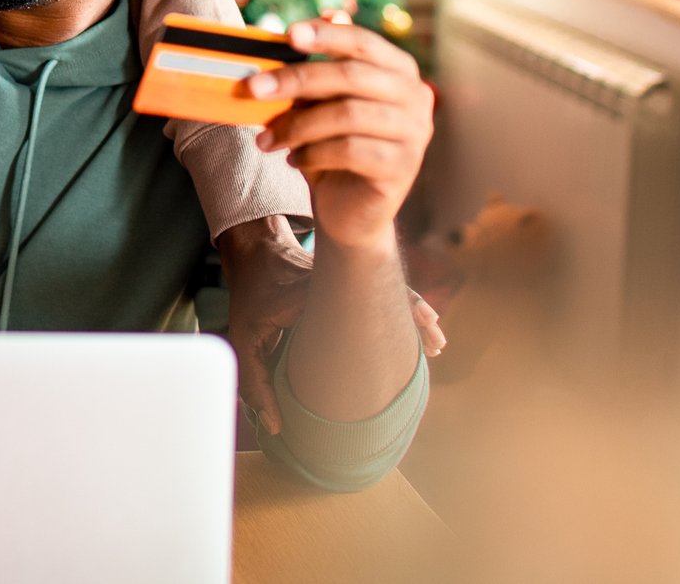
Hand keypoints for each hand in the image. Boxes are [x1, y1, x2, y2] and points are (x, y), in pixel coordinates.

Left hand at [217, 217, 445, 435]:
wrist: (257, 251)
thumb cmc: (251, 298)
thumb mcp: (242, 338)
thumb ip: (255, 383)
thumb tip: (278, 428)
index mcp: (312, 295)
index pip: (352, 308)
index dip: (383, 322)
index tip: (406, 340)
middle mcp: (336, 281)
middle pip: (382, 294)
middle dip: (412, 316)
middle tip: (437, 344)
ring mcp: (347, 276)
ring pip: (389, 292)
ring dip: (414, 313)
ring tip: (437, 343)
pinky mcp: (351, 278)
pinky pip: (383, 291)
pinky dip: (405, 306)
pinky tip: (425, 324)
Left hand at [244, 21, 434, 250]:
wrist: (349, 210)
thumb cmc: (333, 146)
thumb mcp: (320, 104)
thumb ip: (315, 71)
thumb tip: (294, 32)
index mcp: (398, 69)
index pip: (364, 42)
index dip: (327, 35)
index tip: (289, 34)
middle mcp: (415, 96)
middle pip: (352, 76)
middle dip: (297, 79)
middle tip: (254, 88)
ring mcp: (414, 133)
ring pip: (348, 115)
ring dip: (297, 125)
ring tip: (268, 139)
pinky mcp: (402, 167)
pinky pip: (350, 150)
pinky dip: (313, 153)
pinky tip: (295, 160)